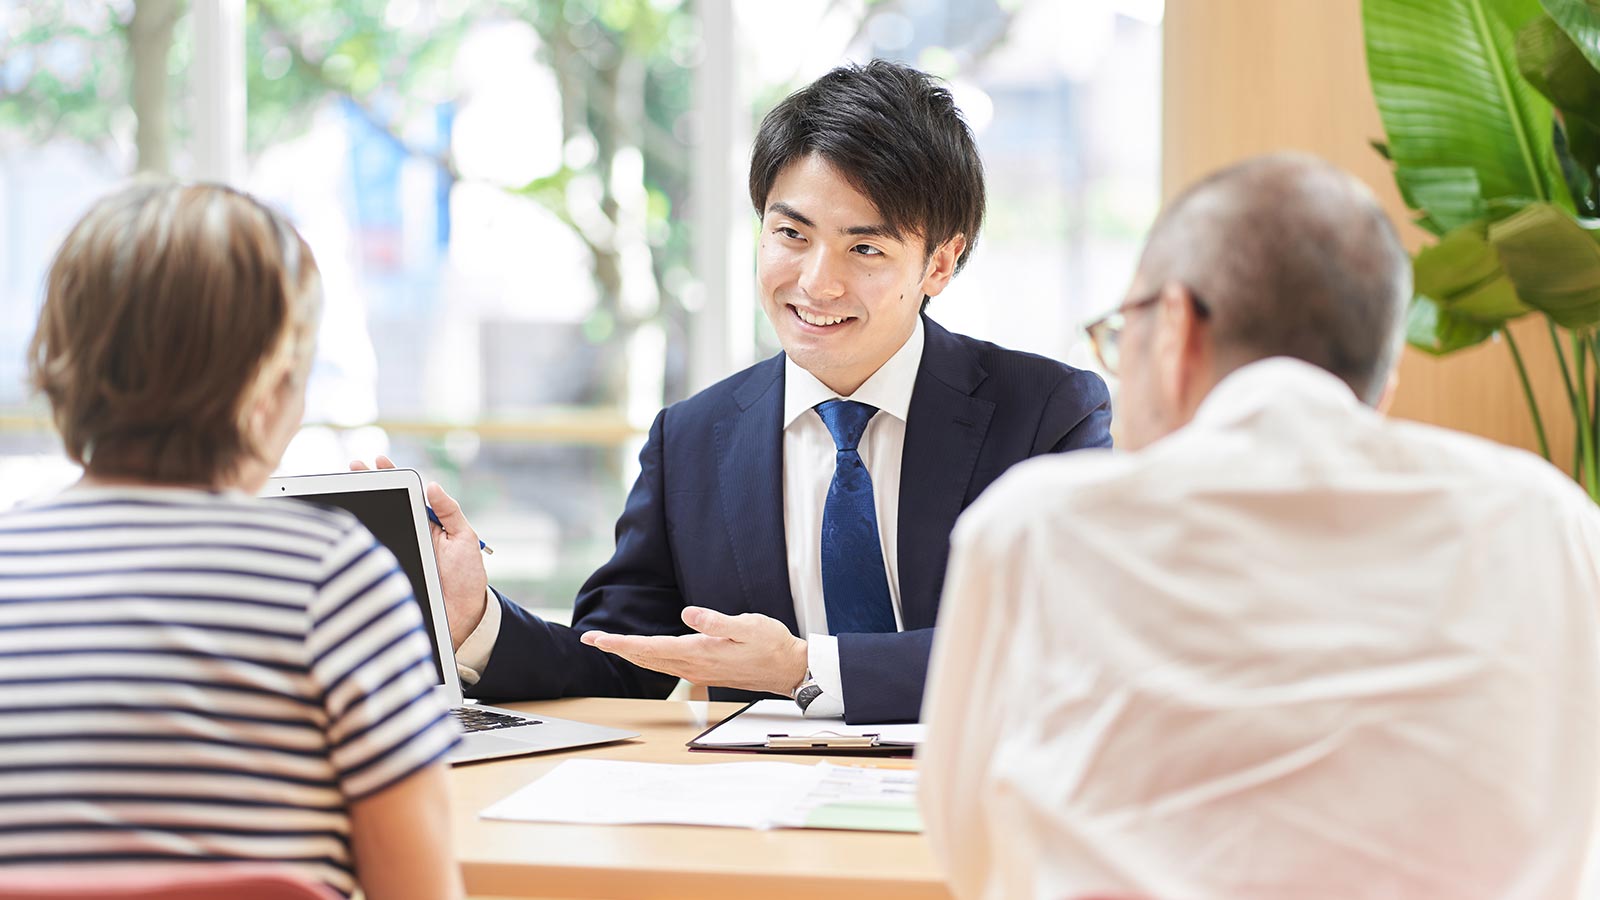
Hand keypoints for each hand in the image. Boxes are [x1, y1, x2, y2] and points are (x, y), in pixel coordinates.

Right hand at [351, 455, 488, 649]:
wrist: (463, 616)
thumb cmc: (467, 576)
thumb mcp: (465, 538)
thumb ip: (451, 511)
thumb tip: (433, 485)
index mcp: (426, 523)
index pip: (406, 494)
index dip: (390, 477)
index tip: (376, 461)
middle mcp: (408, 534)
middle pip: (383, 505)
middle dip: (366, 484)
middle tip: (352, 466)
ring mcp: (397, 552)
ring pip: (374, 528)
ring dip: (357, 509)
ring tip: (345, 489)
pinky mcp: (389, 571)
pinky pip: (371, 555)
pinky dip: (357, 542)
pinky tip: (345, 528)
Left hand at [581, 607, 807, 695]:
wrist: (788, 669)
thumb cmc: (771, 643)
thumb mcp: (748, 625)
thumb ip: (716, 621)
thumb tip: (688, 615)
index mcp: (699, 652)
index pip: (650, 647)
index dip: (621, 643)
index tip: (597, 639)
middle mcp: (693, 666)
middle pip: (645, 657)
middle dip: (616, 648)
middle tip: (590, 639)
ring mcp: (697, 671)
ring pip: (654, 663)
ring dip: (630, 653)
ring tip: (609, 644)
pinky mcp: (703, 671)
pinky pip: (666, 666)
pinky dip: (648, 658)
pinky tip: (643, 653)